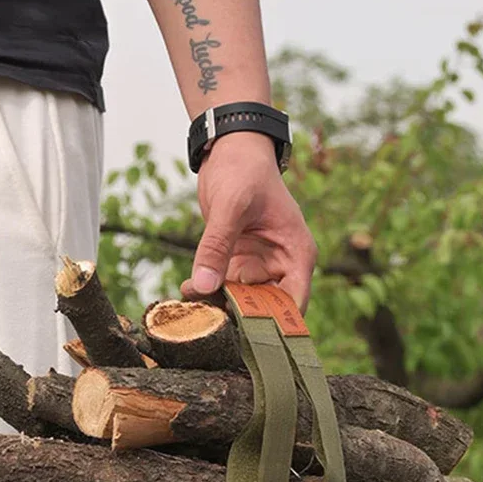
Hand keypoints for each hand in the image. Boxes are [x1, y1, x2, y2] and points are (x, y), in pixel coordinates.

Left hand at [180, 131, 317, 311]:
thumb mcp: (230, 206)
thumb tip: (203, 285)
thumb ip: (216, 246)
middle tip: (209, 321)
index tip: (245, 333)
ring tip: (192, 306)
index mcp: (296, 255)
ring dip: (219, 306)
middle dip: (240, 318)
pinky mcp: (236, 262)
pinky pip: (223, 286)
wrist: (230, 148)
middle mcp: (281, 266)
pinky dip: (207, 290)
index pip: (294, 304)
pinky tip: (186, 290)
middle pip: (266, 308)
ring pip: (242, 301)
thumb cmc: (244, 169)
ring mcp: (258, 266)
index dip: (275, 324)